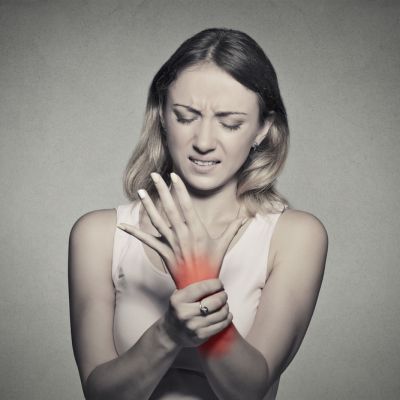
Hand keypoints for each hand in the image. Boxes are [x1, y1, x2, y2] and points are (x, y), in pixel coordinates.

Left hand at [117, 172, 245, 287]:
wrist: (200, 288)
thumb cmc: (212, 265)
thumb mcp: (223, 246)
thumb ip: (232, 229)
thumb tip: (246, 218)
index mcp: (197, 231)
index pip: (187, 206)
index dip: (179, 190)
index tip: (173, 176)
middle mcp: (183, 235)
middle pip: (170, 209)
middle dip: (162, 191)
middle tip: (155, 176)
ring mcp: (172, 244)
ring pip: (157, 221)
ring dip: (148, 206)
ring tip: (141, 191)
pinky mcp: (163, 253)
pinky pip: (147, 241)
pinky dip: (134, 233)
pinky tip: (122, 226)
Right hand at [160, 279, 232, 347]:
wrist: (170, 333)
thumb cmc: (178, 309)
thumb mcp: (178, 296)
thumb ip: (191, 287)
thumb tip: (210, 275)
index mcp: (178, 300)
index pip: (202, 288)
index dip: (215, 284)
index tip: (220, 284)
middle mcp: (185, 313)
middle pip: (214, 301)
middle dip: (223, 296)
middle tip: (223, 294)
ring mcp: (193, 326)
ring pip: (219, 314)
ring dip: (226, 307)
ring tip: (225, 304)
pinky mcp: (201, 336)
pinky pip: (220, 325)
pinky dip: (227, 318)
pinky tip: (227, 314)